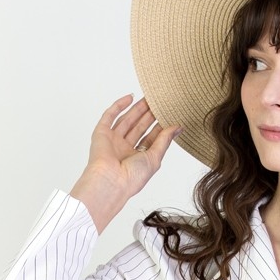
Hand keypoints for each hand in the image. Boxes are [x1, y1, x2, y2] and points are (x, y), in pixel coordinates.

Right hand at [70, 95, 180, 230]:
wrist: (111, 181)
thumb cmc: (132, 177)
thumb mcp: (155, 157)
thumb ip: (165, 140)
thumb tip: (178, 127)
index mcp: (137, 158)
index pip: (150, 138)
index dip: (159, 126)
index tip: (168, 115)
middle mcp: (124, 149)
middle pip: (138, 127)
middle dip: (148, 115)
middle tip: (159, 101)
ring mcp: (113, 141)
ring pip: (126, 120)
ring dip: (137, 109)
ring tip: (149, 97)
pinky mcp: (101, 134)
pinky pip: (110, 116)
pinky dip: (119, 106)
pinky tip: (130, 97)